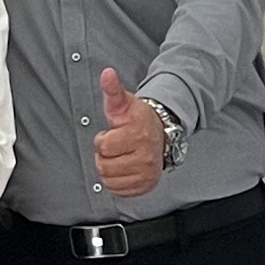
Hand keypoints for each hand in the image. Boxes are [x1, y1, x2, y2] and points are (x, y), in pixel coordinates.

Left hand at [90, 68, 165, 198]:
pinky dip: (116, 182)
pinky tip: (123, 168)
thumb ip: (113, 89)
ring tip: (119, 156)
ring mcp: (147, 174)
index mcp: (138, 135)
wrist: (161, 133)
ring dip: (109, 169)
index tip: (112, 134)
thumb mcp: (124, 103)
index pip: (103, 147)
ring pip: (109, 180)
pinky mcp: (146, 185)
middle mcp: (145, 157)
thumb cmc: (138, 119)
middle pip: (104, 166)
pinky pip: (118, 191)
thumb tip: (107, 73)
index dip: (102, 140)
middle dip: (104, 155)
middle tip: (115, 146)